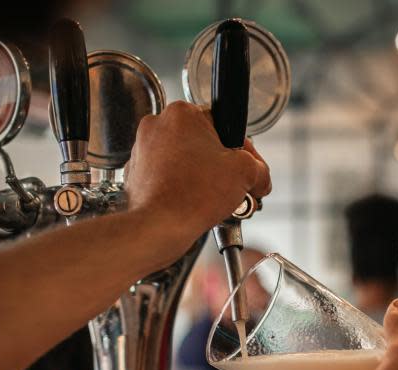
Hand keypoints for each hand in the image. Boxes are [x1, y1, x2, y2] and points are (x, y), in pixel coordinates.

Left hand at [125, 101, 271, 258]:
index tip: (247, 167)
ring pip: (184, 158)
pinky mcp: (136, 172)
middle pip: (202, 141)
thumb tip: (260, 175)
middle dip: (220, 164)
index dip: (241, 149)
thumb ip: (260, 168)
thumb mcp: (245, 173)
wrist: (160, 226)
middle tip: (231, 185)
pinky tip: (192, 201)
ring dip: (201, 175)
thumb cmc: (194, 196)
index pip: (223, 124)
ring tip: (211, 196)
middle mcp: (158, 125)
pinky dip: (181, 186)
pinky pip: (167, 175)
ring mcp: (143, 149)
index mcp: (183, 114)